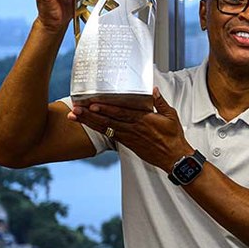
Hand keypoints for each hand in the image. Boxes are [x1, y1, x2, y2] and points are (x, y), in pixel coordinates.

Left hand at [69, 88, 192, 171]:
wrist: (173, 157)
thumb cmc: (173, 137)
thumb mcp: (171, 116)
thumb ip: (160, 102)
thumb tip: (153, 90)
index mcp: (144, 120)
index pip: (121, 113)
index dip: (106, 109)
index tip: (93, 104)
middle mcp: (133, 128)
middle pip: (108, 120)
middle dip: (90, 114)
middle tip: (76, 109)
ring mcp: (128, 137)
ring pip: (105, 127)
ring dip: (89, 122)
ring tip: (75, 116)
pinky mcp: (127, 143)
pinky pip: (109, 135)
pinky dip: (98, 129)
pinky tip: (89, 125)